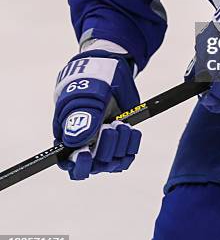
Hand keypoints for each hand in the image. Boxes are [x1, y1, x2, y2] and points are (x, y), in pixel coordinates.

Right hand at [53, 54, 141, 179]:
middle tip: (110, 127)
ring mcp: (104, 145)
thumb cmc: (91, 84)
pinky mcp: (121, 142)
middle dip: (104, 149)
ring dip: (120, 145)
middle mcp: (86, 146)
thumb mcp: (87, 98)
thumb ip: (82, 119)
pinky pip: (127, 156)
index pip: (69, 164)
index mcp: (68, 138)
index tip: (85, 154)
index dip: (77, 165)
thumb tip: (74, 143)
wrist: (111, 73)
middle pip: (94, 166)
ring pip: (112, 163)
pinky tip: (131, 130)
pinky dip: (131, 145)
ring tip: (121, 124)